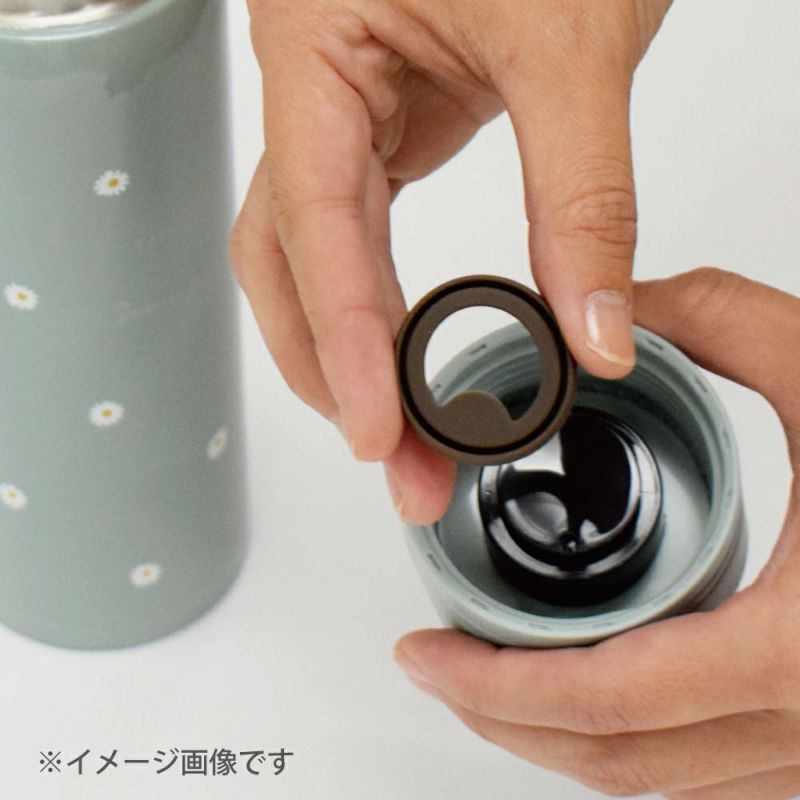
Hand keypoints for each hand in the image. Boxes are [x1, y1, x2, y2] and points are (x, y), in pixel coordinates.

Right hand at [231, 0, 671, 523]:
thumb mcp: (574, 44)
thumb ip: (585, 199)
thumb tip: (595, 331)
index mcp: (318, 47)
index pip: (316, 224)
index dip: (347, 341)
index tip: (377, 431)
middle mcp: (312, 89)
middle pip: (286, 260)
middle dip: (333, 369)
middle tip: (393, 459)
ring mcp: (343, 114)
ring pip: (306, 257)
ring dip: (342, 349)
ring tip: (388, 429)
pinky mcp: (382, 131)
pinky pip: (351, 236)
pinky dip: (370, 306)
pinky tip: (395, 356)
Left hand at [395, 268, 799, 798]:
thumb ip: (722, 319)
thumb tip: (619, 310)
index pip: (610, 700)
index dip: (496, 687)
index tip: (425, 654)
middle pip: (619, 764)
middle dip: (508, 725)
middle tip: (437, 670)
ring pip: (664, 786)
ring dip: (564, 745)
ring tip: (491, 686)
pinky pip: (714, 776)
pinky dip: (636, 748)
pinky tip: (594, 700)